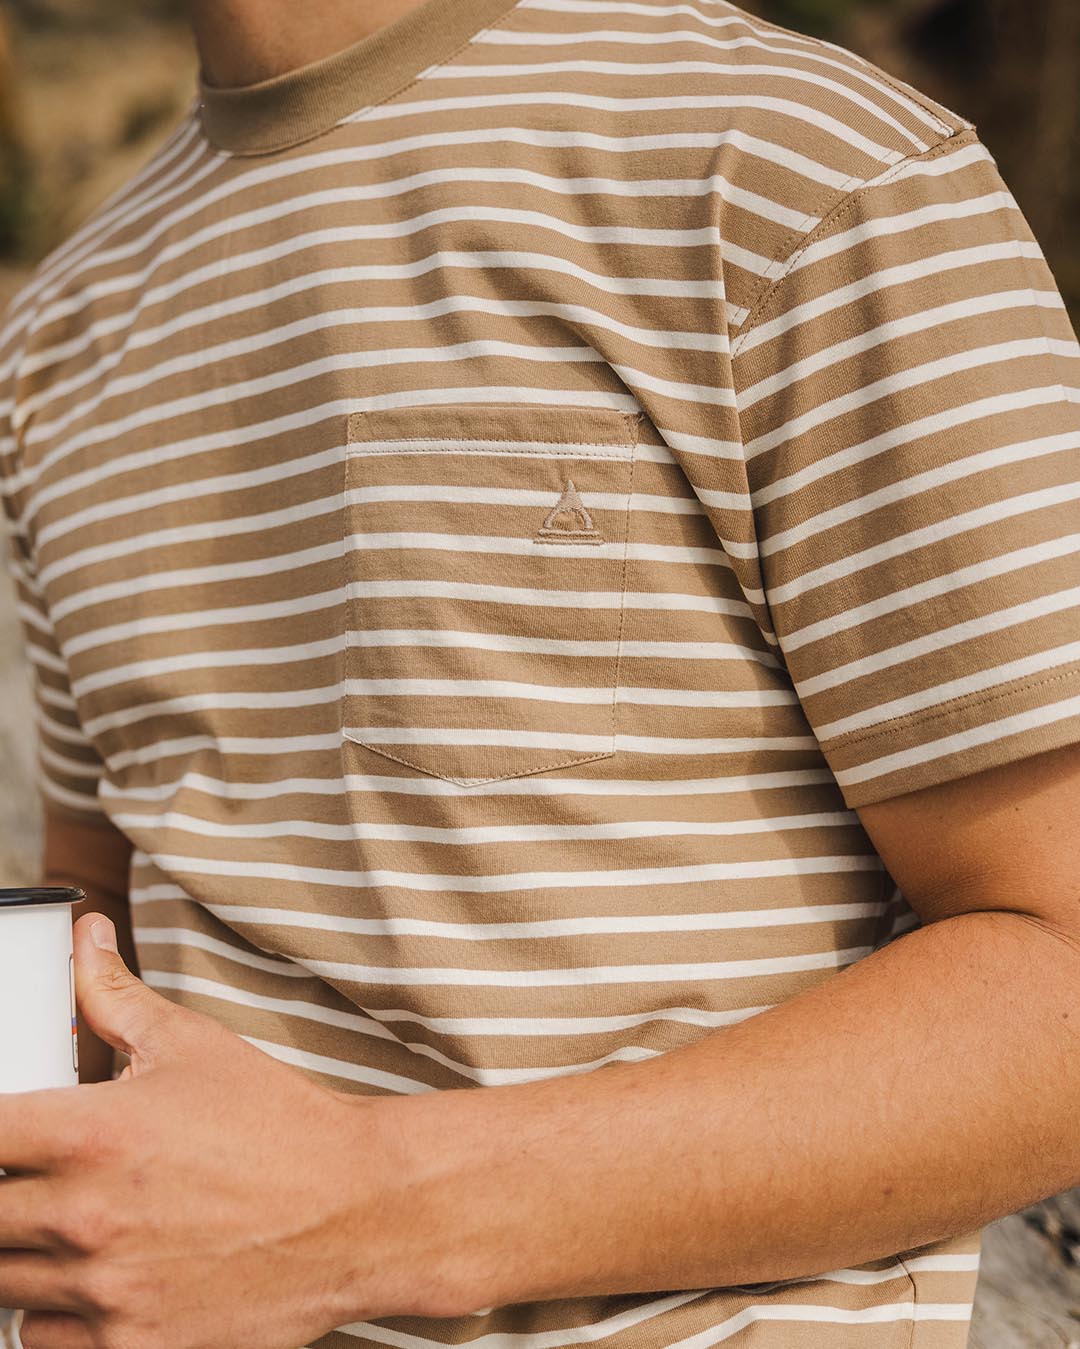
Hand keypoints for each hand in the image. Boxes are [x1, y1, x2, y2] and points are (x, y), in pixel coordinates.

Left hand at [0, 914, 401, 1348]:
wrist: (356, 1210)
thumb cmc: (278, 1125)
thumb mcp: (193, 1045)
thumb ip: (114, 996)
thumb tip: (83, 941)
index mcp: (93, 1132)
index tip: (5, 1130)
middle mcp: (87, 1216)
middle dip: (1, 1190)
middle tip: (35, 1175)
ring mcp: (104, 1290)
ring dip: (19, 1250)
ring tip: (65, 1223)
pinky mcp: (130, 1348)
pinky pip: (38, 1341)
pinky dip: (50, 1313)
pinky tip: (88, 1277)